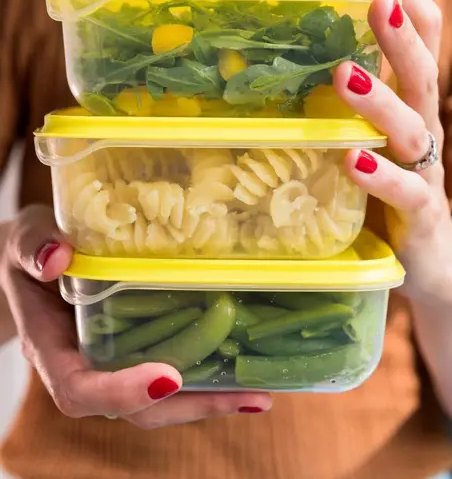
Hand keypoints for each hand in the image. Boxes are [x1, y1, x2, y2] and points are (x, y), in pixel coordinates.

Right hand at [0, 205, 271, 425]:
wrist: (42, 258)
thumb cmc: (31, 248)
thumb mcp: (23, 239)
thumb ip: (32, 247)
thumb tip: (57, 257)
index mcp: (53, 348)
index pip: (80, 390)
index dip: (122, 392)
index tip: (167, 375)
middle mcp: (88, 366)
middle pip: (136, 409)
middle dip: (190, 407)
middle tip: (246, 396)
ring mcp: (117, 360)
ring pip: (161, 397)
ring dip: (210, 399)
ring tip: (260, 391)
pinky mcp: (140, 345)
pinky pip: (173, 367)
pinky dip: (209, 374)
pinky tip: (247, 365)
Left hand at [333, 0, 451, 304]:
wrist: (431, 267)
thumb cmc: (386, 195)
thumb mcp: (366, 139)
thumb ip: (343, 103)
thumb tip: (293, 59)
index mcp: (411, 106)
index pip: (419, 36)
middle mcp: (423, 131)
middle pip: (423, 73)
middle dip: (400, 32)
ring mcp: (426, 174)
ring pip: (413, 128)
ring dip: (382, 98)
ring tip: (345, 74)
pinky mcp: (421, 219)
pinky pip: (406, 195)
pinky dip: (380, 177)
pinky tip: (351, 159)